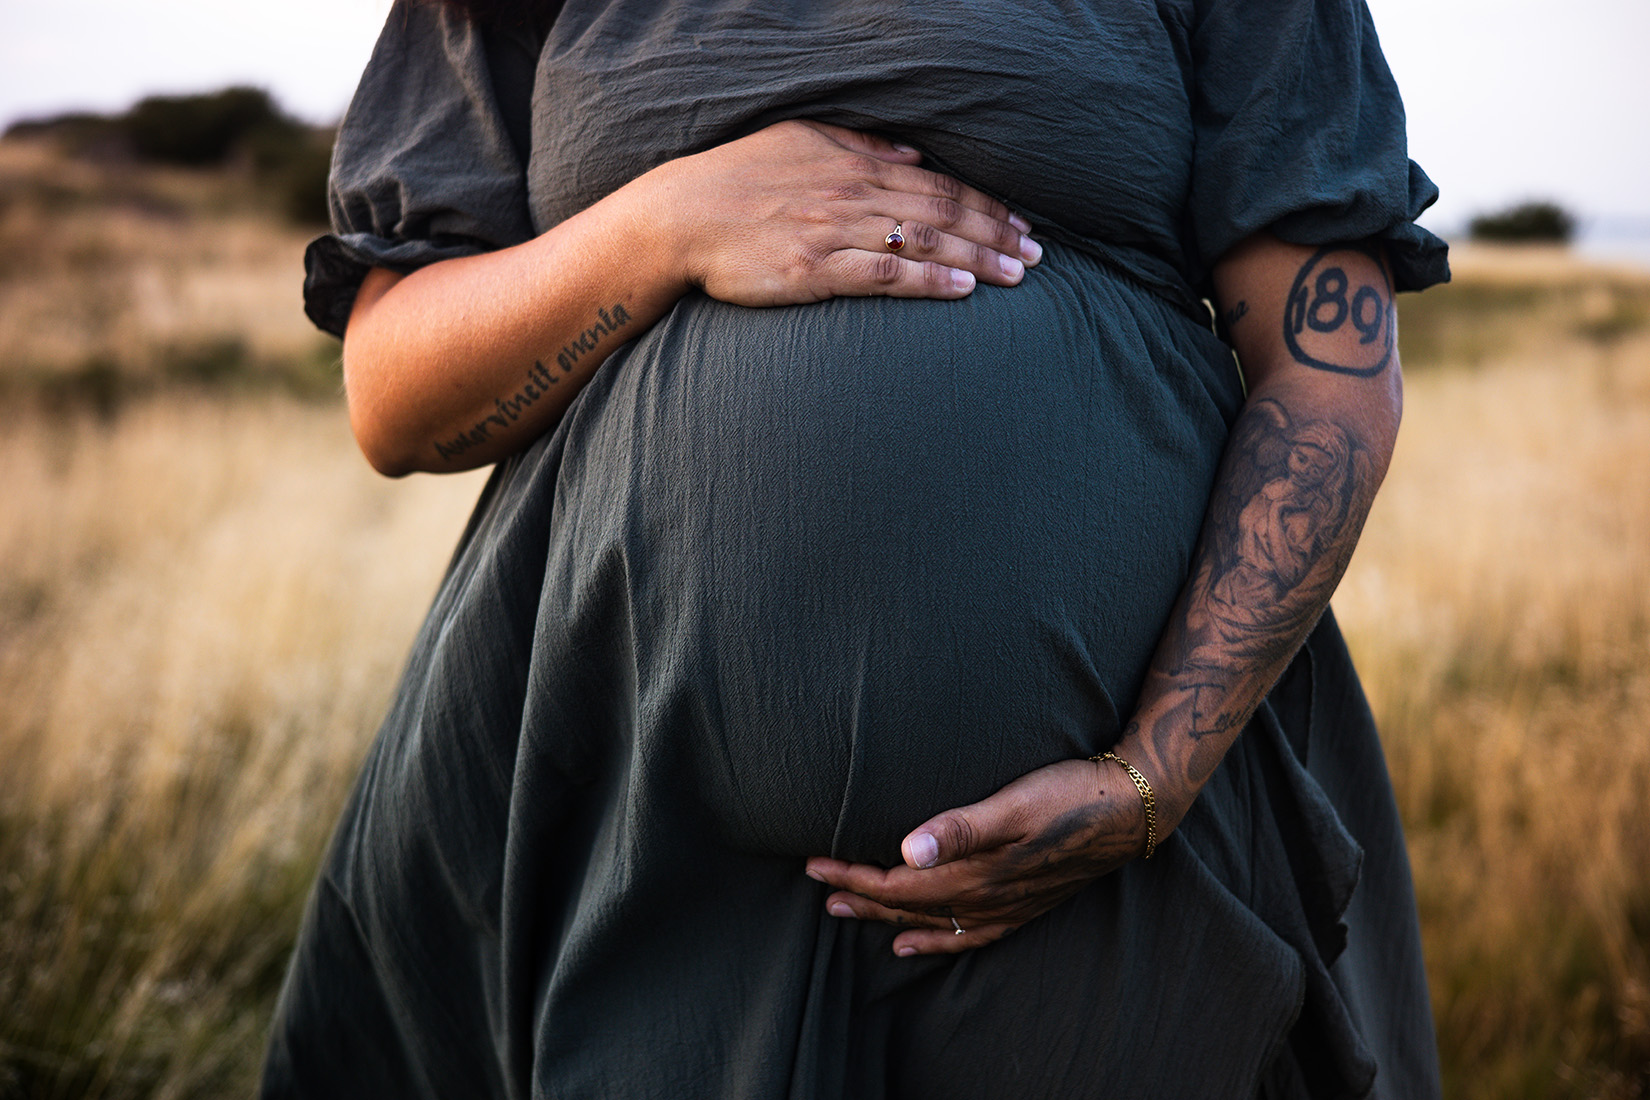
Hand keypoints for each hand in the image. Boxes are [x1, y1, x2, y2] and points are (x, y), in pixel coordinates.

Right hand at [650, 119, 1041, 306]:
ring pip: (925, 241)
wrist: (680, 217)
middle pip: (943, 212)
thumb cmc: (736, 179)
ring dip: (979, 258)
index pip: (937, 183)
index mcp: (853, 162)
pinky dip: (929, 280)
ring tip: (1019, 275)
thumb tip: (912, 155)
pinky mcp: (816, 270)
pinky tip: (964, 290)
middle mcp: (853, 193)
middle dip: (997, 232)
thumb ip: (860, 145)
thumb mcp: (799, 141)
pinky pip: (885, 274)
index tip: (1022, 222)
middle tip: (1038, 255)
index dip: (986, 204)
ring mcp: (835, 231)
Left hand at [804, 757, 1150, 956]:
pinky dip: (935, 941)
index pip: (897, 884)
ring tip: (848, 913)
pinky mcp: (1023, 904)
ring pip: (931, 921)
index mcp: (976, 873)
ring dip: (887, 917)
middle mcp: (986, 898)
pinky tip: (914, 942)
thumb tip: (905, 851)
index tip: (814, 865)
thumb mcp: (1014, 802)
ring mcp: (1006, 906)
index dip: (853, 876)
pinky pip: (968, 935)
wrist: (1133, 808)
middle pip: (907, 905)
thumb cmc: (1070, 792)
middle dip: (860, 897)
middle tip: (818, 887)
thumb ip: (960, 828)